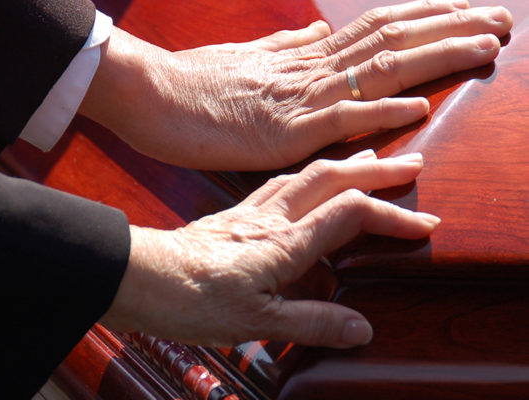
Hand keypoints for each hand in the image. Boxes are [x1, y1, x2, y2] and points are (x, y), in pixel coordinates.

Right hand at [80, 1, 511, 169]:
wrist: (148, 93)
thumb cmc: (191, 82)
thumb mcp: (246, 59)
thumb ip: (285, 49)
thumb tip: (314, 33)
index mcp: (301, 53)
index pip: (376, 26)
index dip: (427, 16)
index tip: (467, 9)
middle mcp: (308, 67)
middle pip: (391, 37)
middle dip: (451, 25)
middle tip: (502, 19)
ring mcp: (297, 97)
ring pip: (377, 69)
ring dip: (436, 55)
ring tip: (486, 45)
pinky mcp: (281, 131)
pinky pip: (337, 119)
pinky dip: (380, 110)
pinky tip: (418, 105)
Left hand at [100, 150, 439, 347]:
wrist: (138, 277)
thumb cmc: (189, 299)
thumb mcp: (255, 322)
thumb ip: (311, 322)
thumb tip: (361, 329)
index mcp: (283, 243)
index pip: (351, 214)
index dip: (392, 216)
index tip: (423, 224)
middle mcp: (270, 218)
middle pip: (332, 179)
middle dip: (376, 171)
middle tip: (412, 164)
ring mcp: (249, 212)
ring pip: (305, 175)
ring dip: (342, 166)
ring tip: (367, 161)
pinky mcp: (231, 214)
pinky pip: (277, 185)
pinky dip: (305, 178)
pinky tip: (303, 184)